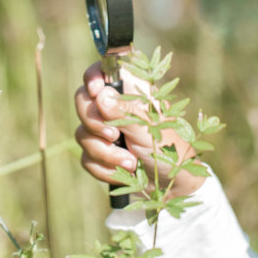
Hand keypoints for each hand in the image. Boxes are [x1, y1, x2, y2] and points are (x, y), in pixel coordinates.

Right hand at [74, 62, 205, 197]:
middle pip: (83, 101)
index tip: (95, 90)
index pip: (103, 71)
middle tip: (114, 135)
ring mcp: (105, 132)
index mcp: (130, 93)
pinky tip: (125, 173)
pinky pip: (86, 158)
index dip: (93, 76)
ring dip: (105, 153)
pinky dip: (105, 168)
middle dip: (94, 123)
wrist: (174, 187)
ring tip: (131, 162)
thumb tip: (100, 95)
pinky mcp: (101, 155)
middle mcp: (114, 109)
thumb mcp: (150, 129)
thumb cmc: (171, 150)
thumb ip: (125, 112)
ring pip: (82, 133)